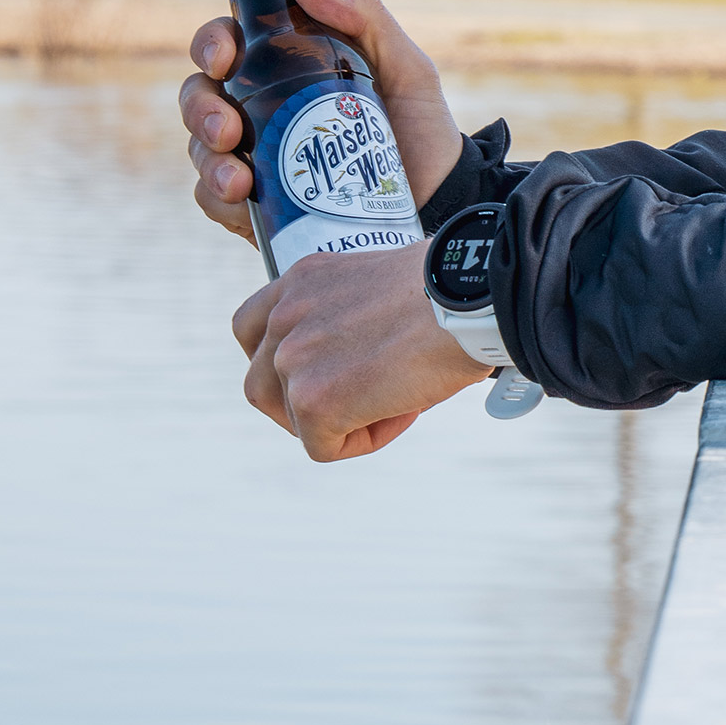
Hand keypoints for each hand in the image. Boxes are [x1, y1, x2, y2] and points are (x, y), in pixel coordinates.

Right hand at [180, 0, 465, 243]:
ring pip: (201, 148)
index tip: (225, 57)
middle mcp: (262, 108)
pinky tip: (242, 200)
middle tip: (228, 128)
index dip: (212, 43)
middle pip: (201, 94)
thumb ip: (364, 17)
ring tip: (238, 178)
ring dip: (208, 158)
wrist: (439, 201)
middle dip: (201, 108)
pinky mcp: (258, 205)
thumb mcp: (404, 67)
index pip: (229, 43)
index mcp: (289, 67)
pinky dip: (218, 198)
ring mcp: (256, 157)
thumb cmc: (420, 128)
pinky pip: (214, 200)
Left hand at [233, 242, 491, 458]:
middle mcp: (287, 313)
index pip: (252, 327)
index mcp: (303, 278)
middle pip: (261, 383)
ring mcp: (294, 357)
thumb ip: (349, 314)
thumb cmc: (453, 287)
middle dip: (304, 402)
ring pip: (293, 418)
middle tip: (360, 398)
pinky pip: (326, 446)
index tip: (328, 367)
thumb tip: (359, 356)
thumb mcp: (380, 285)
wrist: (473, 296)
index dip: (282, 360)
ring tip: (393, 400)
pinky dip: (367, 437)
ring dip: (336, 422)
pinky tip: (407, 407)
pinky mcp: (315, 400)